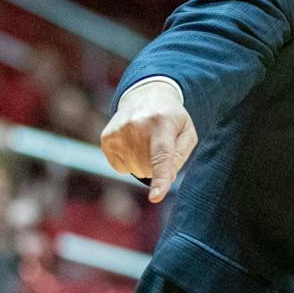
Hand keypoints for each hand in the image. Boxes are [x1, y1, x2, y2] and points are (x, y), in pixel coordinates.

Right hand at [100, 80, 197, 202]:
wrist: (145, 96)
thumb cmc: (172, 119)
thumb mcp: (187, 132)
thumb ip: (180, 156)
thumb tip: (166, 178)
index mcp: (163, 123)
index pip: (162, 156)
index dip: (160, 178)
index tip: (156, 197)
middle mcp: (137, 126)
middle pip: (149, 168)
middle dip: (157, 165)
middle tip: (159, 144)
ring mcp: (119, 132)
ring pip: (135, 170)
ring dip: (143, 163)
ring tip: (146, 141)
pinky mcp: (106, 138)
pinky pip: (121, 168)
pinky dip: (130, 162)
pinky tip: (133, 144)